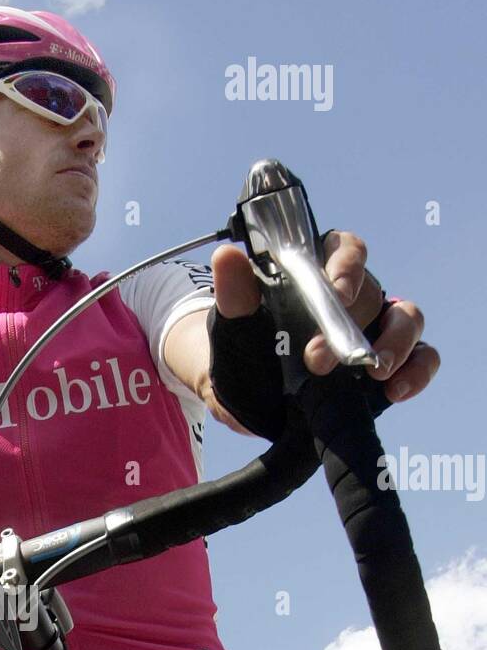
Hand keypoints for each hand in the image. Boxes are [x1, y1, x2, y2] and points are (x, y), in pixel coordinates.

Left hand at [210, 233, 439, 402]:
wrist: (246, 398)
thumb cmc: (241, 351)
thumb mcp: (232, 326)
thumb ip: (234, 294)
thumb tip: (227, 257)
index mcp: (318, 273)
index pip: (346, 250)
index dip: (348, 266)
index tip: (337, 292)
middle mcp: (353, 296)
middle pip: (373, 292)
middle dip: (349, 326)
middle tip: (317, 361)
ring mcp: (374, 329)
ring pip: (408, 318)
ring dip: (397, 343)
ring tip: (374, 373)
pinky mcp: (388, 365)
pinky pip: (421, 358)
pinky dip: (417, 370)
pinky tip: (395, 390)